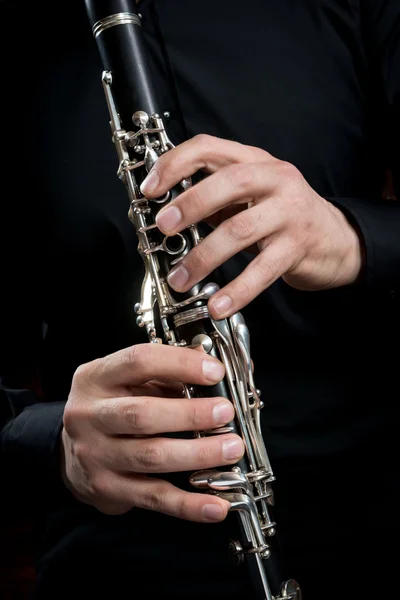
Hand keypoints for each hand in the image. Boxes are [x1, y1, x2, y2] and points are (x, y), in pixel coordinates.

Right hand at [61, 343, 243, 520]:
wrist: (71, 451)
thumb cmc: (111, 407)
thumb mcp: (126, 380)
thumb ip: (164, 374)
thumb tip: (211, 368)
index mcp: (95, 377)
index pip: (138, 361)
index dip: (179, 364)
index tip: (214, 371)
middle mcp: (89, 415)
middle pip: (142, 414)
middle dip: (190, 414)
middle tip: (225, 413)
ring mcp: (95, 455)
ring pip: (151, 456)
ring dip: (198, 454)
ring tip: (231, 448)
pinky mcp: (107, 489)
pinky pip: (154, 498)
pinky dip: (188, 504)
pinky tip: (215, 505)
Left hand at [140, 134, 363, 317]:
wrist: (336, 240)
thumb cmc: (282, 217)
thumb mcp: (249, 197)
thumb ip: (214, 199)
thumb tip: (167, 214)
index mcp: (255, 161)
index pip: (210, 147)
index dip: (175, 164)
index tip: (150, 189)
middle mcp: (276, 179)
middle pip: (230, 182)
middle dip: (190, 204)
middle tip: (163, 227)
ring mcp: (290, 212)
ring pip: (241, 230)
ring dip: (204, 257)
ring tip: (180, 279)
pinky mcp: (298, 247)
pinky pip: (262, 271)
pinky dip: (236, 290)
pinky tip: (218, 305)